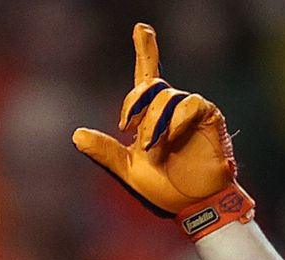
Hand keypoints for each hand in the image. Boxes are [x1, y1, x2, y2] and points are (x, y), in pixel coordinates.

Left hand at [72, 23, 253, 238]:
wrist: (193, 205)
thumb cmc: (165, 188)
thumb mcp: (129, 171)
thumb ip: (106, 152)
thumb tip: (75, 135)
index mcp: (150, 116)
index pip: (147, 76)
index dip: (146, 50)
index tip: (140, 28)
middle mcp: (171, 108)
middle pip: (151, 84)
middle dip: (135, 103)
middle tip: (128, 129)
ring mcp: (190, 111)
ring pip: (167, 97)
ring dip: (155, 122)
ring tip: (153, 148)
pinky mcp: (208, 117)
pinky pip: (190, 104)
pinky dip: (176, 120)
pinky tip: (172, 138)